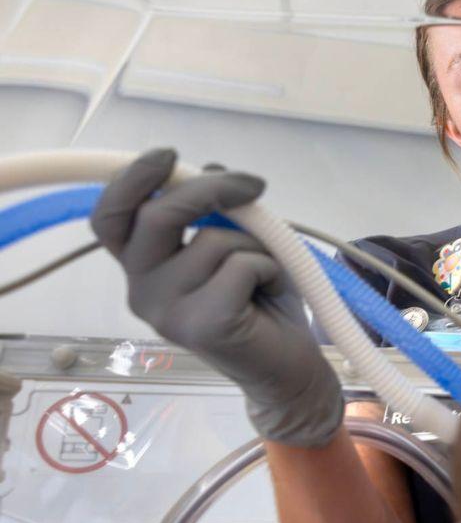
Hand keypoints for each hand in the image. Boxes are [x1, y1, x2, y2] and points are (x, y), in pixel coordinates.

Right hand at [90, 148, 342, 447]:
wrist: (288, 367)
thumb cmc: (260, 303)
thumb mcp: (239, 246)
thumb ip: (218, 212)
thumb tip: (212, 167)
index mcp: (142, 269)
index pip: (110, 219)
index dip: (131, 180)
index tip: (167, 155)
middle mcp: (142, 290)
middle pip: (156, 216)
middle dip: (208, 189)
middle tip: (252, 185)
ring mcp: (167, 312)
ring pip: (214, 240)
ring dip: (254, 245)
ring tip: (263, 275)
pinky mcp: (202, 325)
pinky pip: (241, 265)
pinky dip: (268, 268)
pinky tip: (268, 294)